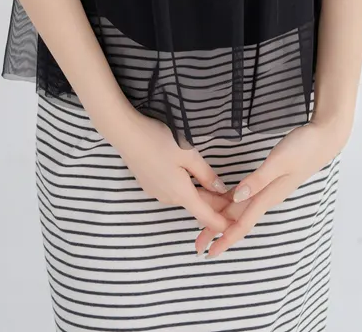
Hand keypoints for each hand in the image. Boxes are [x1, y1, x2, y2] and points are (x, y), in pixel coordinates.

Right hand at [112, 109, 233, 236]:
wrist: (126, 133)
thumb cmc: (159, 141)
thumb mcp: (189, 154)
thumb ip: (206, 174)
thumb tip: (220, 189)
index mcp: (181, 193)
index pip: (205, 216)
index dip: (221, 223)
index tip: (235, 228)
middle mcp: (168, 198)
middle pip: (196, 206)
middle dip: (214, 204)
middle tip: (232, 198)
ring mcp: (156, 192)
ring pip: (183, 197)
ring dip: (200, 195)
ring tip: (215, 188)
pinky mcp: (148, 183)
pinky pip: (172, 190)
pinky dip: (185, 188)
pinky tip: (190, 178)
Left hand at [194, 117, 348, 257]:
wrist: (322, 139)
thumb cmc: (303, 148)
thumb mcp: (279, 161)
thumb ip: (258, 179)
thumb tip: (238, 198)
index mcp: (268, 196)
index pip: (242, 223)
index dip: (225, 238)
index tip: (210, 252)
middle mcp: (266, 196)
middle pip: (236, 218)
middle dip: (216, 230)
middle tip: (197, 242)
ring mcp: (268, 189)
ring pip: (239, 207)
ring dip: (220, 214)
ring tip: (200, 220)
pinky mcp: (268, 179)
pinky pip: (245, 195)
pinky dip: (229, 200)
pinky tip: (222, 200)